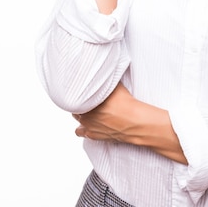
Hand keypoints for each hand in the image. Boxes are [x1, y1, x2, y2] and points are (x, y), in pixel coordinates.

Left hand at [72, 82, 186, 163]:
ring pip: (77, 118)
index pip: (76, 94)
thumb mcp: (116, 85)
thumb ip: (107, 80)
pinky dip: (82, 128)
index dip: (81, 91)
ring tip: (88, 110)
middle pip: (76, 106)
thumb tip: (106, 71)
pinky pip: (80, 132)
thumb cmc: (124, 102)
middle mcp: (84, 112)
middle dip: (81, 102)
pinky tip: (88, 124)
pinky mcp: (92, 135)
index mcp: (87, 99)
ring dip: (81, 114)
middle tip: (89, 98)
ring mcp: (87, 125)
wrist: (132, 120)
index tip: (84, 89)